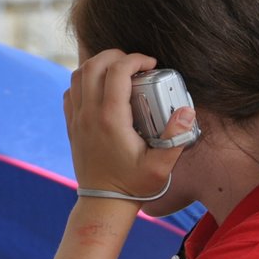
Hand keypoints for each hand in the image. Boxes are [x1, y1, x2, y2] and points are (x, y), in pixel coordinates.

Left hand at [64, 49, 192, 198]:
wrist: (103, 203)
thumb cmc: (133, 186)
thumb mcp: (160, 166)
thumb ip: (176, 137)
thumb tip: (187, 110)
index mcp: (110, 119)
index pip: (117, 72)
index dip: (136, 59)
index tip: (152, 64)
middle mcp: (89, 115)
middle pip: (94, 66)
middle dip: (116, 55)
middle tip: (136, 63)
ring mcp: (77, 119)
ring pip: (79, 75)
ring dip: (98, 64)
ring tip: (119, 70)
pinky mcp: (72, 125)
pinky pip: (71, 91)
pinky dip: (85, 80)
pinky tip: (102, 88)